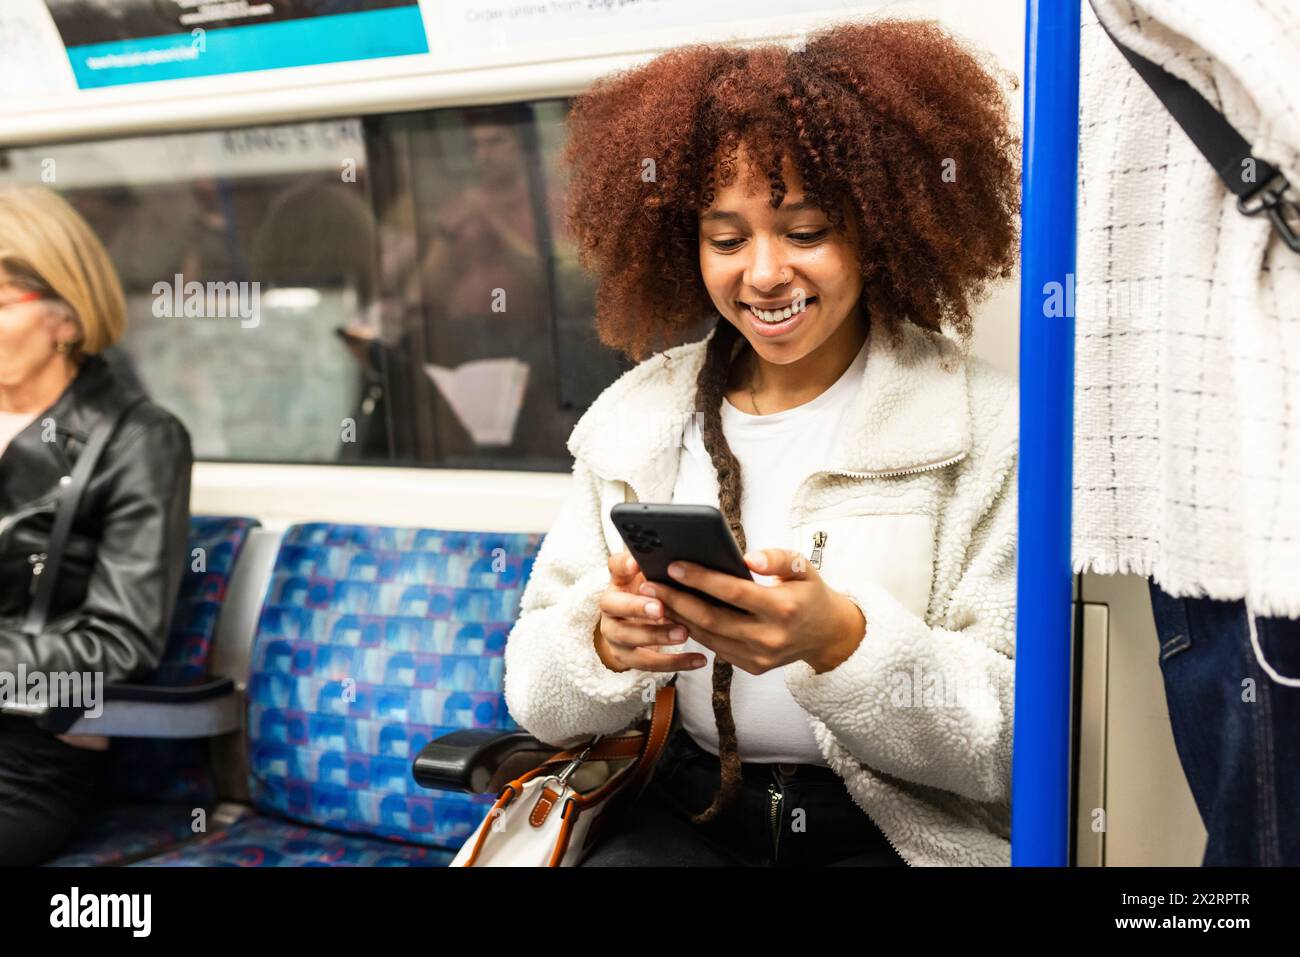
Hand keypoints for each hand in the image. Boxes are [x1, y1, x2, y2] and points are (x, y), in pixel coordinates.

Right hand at [594, 551, 708, 673]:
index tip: (636, 563)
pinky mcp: (626, 658)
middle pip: (615, 606)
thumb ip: (662, 566)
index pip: (615, 567)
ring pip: (630, 638)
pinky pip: (649, 663)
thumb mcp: (653, 578)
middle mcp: (610, 608)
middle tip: (660, 607)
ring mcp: (615, 635)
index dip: (624, 565)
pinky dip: (675, 662)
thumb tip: (685, 555)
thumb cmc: (651, 595)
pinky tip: (699, 659)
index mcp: (619, 581)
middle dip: (637, 607)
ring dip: (657, 636)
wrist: (633, 626)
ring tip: (683, 633)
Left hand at [641, 549, 866, 674]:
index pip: (734, 592)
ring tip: (655, 598)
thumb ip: (777, 558)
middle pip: (713, 618)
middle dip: (677, 600)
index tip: (674, 565)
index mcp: (784, 609)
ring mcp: (760, 657)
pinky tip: (676, 613)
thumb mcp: (804, 568)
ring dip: (678, 617)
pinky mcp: (752, 667)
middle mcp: (770, 637)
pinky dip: (693, 630)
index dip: (701, 579)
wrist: (827, 635)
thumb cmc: (810, 594)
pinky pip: (715, 647)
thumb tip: (747, 558)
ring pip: (709, 637)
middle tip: (650, 584)